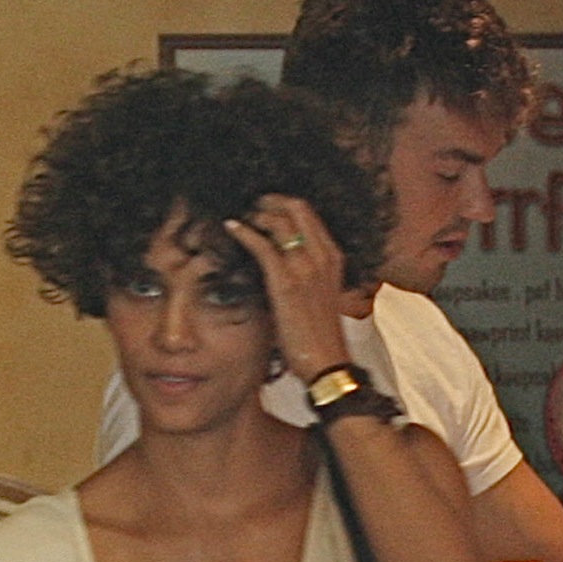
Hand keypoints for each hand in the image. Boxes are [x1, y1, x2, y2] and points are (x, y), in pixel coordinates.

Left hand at [223, 195, 349, 382]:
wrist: (326, 361)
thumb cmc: (318, 335)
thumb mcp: (319, 295)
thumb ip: (305, 275)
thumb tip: (282, 267)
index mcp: (332, 257)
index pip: (309, 215)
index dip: (284, 204)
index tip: (264, 207)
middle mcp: (321, 256)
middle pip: (296, 207)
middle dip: (270, 200)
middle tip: (249, 205)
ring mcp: (305, 267)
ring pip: (279, 221)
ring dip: (255, 214)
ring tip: (238, 216)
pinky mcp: (285, 283)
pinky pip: (262, 246)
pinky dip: (244, 232)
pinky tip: (230, 227)